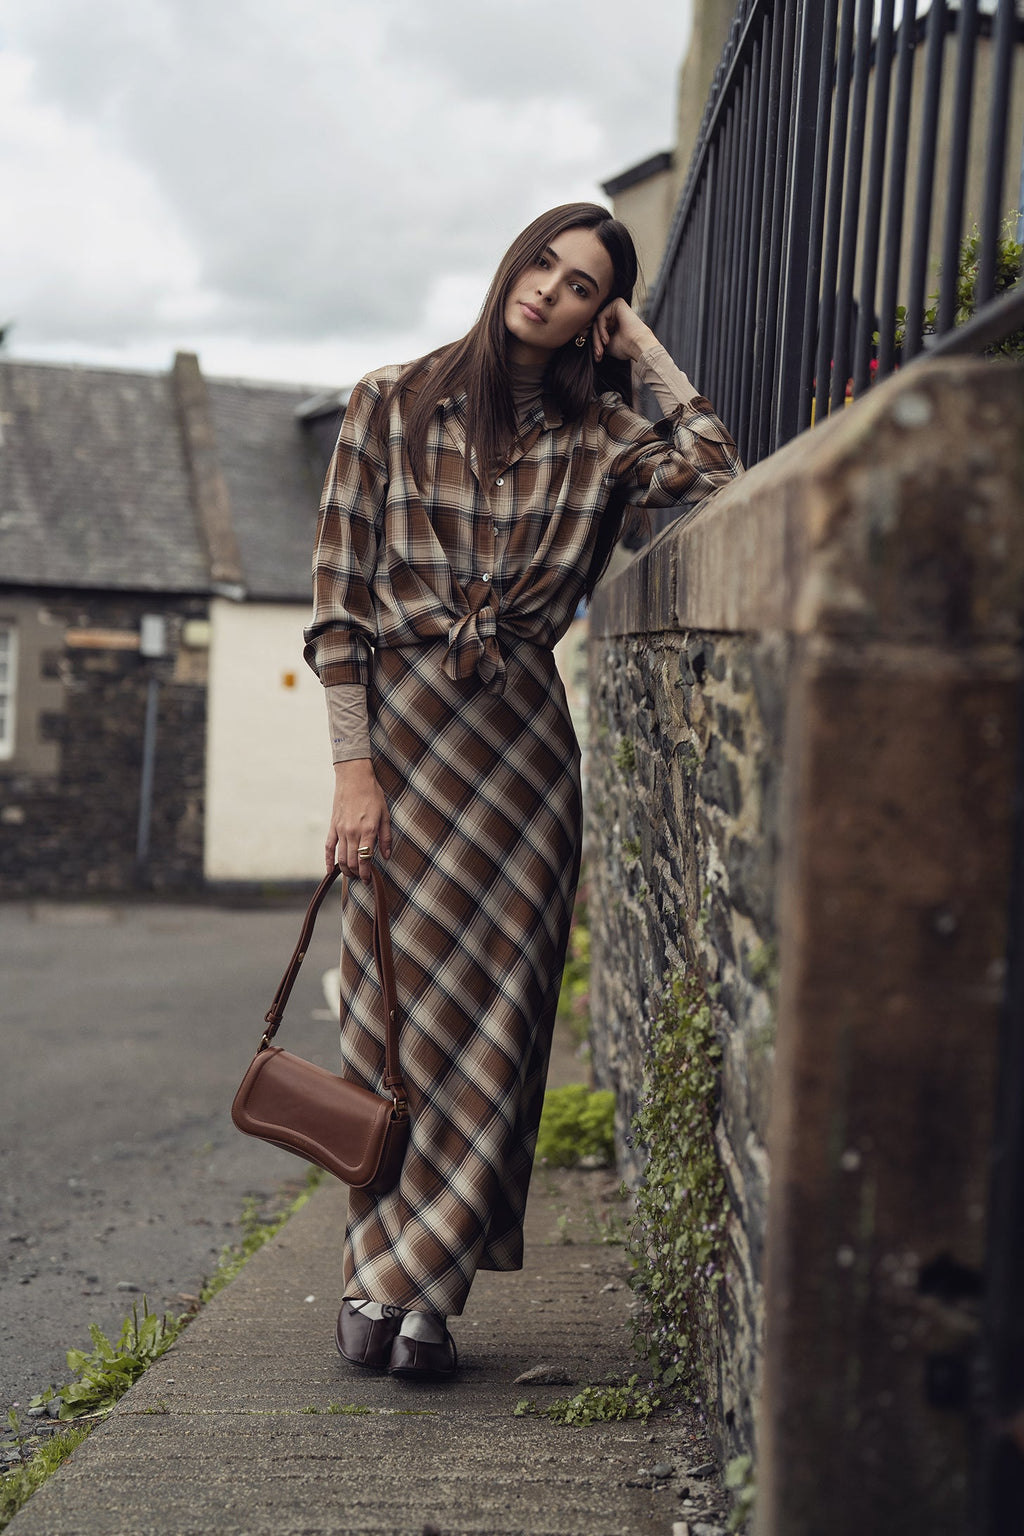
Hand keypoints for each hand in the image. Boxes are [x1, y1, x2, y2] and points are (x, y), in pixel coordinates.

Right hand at [326, 759, 391, 881]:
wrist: (354, 778)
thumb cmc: (373, 794)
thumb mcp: (385, 815)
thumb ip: (386, 837)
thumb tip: (386, 856)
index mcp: (368, 831)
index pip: (365, 859)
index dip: (366, 873)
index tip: (369, 880)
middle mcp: (353, 833)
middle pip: (352, 862)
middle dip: (357, 874)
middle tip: (362, 879)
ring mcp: (341, 830)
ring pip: (341, 857)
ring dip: (345, 870)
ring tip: (351, 875)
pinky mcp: (333, 826)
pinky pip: (328, 847)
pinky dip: (328, 860)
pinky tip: (330, 870)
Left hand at [591, 298, 655, 363]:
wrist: (638, 346)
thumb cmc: (626, 348)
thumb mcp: (606, 344)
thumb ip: (597, 337)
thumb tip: (584, 335)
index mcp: (615, 322)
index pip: (598, 328)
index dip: (595, 341)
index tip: (597, 355)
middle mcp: (616, 313)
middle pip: (597, 325)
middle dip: (595, 341)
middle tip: (598, 353)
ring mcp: (616, 307)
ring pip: (597, 321)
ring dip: (597, 337)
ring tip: (602, 349)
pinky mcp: (617, 303)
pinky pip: (601, 316)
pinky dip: (601, 330)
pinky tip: (607, 339)